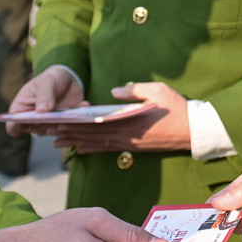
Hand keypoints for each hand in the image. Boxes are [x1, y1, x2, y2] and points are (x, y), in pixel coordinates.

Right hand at [5, 67, 86, 135]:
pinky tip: (84, 105)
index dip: (18, 127)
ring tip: (74, 113)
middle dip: (48, 124)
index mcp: (21, 110)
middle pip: (37, 130)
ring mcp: (49, 125)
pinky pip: (71, 128)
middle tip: (59, 117)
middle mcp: (33, 122)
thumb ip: (44, 96)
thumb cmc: (50, 79)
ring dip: (65, 124)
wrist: (68, 79)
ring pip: (55, 131)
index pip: (13, 127)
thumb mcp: (46, 82)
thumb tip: (41, 111)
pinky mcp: (64, 126)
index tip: (32, 120)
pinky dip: (78, 118)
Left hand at [53, 82, 190, 153]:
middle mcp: (126, 135)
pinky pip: (108, 149)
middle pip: (91, 134)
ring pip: (97, 143)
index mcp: (129, 120)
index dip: (75, 121)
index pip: (96, 121)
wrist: (194, 131)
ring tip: (56, 142)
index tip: (58, 119)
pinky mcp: (134, 147)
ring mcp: (129, 143)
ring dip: (76, 142)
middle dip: (69, 132)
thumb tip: (113, 91)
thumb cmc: (177, 108)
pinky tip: (79, 150)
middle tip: (47, 131)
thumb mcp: (157, 90)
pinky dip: (92, 149)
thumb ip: (134, 90)